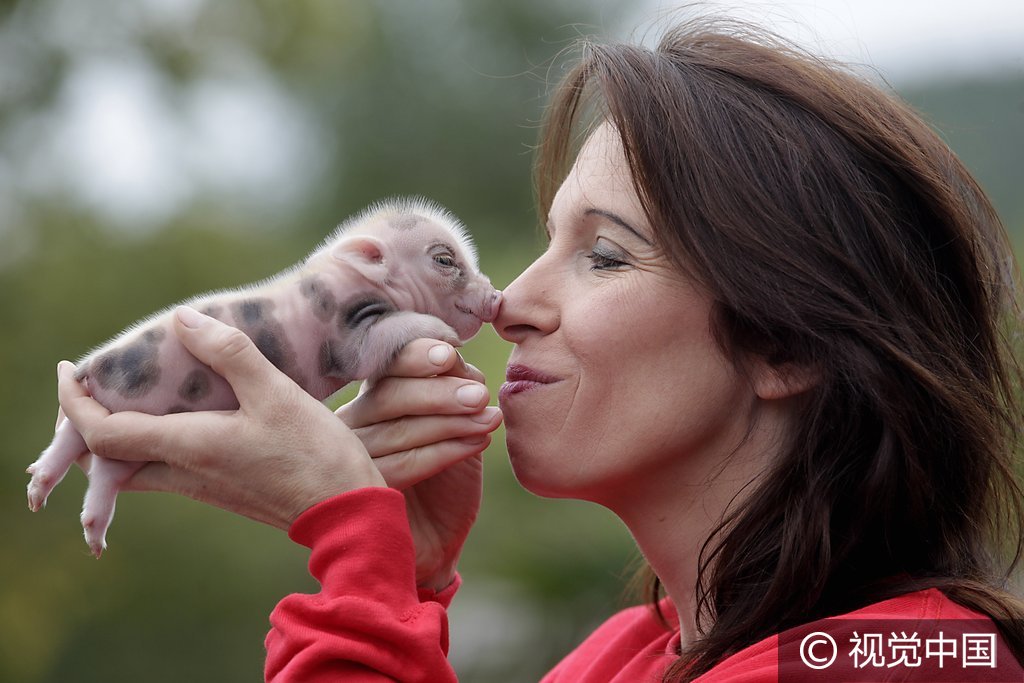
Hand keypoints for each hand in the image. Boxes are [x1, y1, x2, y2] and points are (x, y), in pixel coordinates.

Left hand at [57, 306, 385, 529]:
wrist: (345, 512)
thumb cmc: (314, 453)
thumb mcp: (277, 393)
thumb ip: (230, 353)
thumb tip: (181, 320)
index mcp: (188, 447)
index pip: (102, 434)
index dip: (74, 404)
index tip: (70, 370)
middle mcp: (185, 472)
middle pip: (110, 457)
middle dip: (89, 422)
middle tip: (97, 384)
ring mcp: (203, 487)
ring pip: (139, 465)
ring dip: (123, 434)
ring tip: (134, 394)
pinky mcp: (223, 490)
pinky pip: (169, 467)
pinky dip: (156, 441)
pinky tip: (184, 417)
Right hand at [338, 339, 501, 590]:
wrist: (437, 541)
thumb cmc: (445, 478)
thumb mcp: (455, 426)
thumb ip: (452, 389)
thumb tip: (457, 359)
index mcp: (370, 401)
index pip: (383, 369)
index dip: (413, 357)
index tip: (450, 354)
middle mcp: (349, 429)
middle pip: (387, 398)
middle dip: (438, 392)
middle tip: (480, 394)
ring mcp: (348, 465)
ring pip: (396, 432)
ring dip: (448, 421)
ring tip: (489, 418)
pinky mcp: (361, 498)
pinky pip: (401, 468)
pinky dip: (443, 451)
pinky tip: (476, 443)